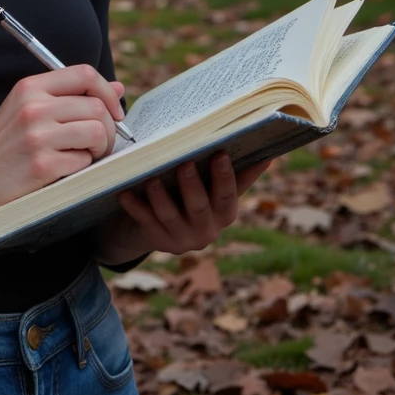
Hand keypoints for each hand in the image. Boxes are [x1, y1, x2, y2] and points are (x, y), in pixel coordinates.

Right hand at [0, 65, 125, 217]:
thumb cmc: (5, 145)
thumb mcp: (28, 108)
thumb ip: (70, 96)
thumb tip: (118, 88)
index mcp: (30, 87)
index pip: (84, 74)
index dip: (107, 91)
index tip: (113, 110)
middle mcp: (34, 106)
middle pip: (96, 106)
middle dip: (109, 128)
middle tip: (100, 144)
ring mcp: (37, 136)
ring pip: (97, 132)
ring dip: (100, 148)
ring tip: (85, 155)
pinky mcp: (42, 165)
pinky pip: (84, 161)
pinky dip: (82, 167)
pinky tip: (66, 169)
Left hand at [94, 150, 274, 263]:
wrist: (163, 225)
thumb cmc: (193, 192)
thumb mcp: (215, 186)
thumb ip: (237, 173)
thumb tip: (269, 153)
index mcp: (224, 213)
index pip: (228, 196)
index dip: (225, 177)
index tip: (221, 153)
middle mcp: (206, 230)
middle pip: (199, 207)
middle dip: (192, 186)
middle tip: (184, 163)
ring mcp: (181, 239)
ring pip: (170, 217)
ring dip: (160, 198)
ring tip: (151, 179)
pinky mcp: (157, 240)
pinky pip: (145, 223)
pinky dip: (135, 208)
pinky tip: (124, 193)